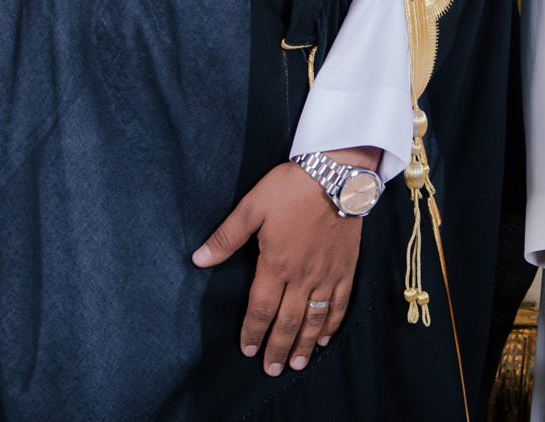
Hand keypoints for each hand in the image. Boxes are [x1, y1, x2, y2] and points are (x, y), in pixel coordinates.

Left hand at [193, 147, 376, 376]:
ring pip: (314, 319)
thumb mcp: (251, 207)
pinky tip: (324, 339)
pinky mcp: (345, 269)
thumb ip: (226, 238)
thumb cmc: (290, 188)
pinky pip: (339, 304)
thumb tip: (198, 260)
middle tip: (271, 370)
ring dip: (303, 344)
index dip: (252, 332)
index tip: (246, 350)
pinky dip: (331, 324)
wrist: (337, 175)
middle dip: (277, 349)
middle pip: (287, 322)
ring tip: (296, 364)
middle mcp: (302, 276)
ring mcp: (327, 275)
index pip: (261, 309)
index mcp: (275, 264)